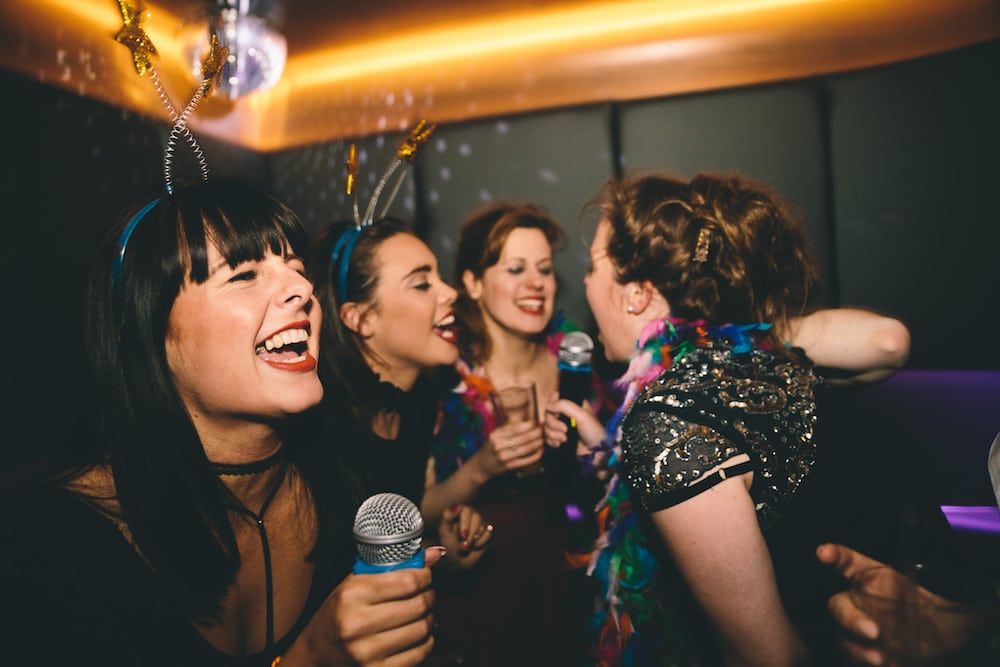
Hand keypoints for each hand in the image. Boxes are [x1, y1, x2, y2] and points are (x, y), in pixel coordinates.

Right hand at [288, 548, 443, 665]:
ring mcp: (367, 652)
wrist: (317, 651)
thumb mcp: (356, 584)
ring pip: (422, 629)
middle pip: (418, 605)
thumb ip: (393, 567)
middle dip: (429, 596)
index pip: (407, 581)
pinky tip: (417, 634)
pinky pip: (420, 653)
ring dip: (429, 618)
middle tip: (426, 594)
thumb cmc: (339, 612)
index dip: (424, 576)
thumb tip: (435, 554)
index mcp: (352, 595)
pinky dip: (426, 641)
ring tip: (422, 613)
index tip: (425, 575)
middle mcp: (357, 624)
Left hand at [437, 504, 492, 568]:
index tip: (462, 535)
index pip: (466, 510)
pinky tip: (474, 546)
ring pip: (483, 526)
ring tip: (465, 547)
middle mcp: (472, 514)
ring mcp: (481, 522)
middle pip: (477, 517)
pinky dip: (480, 543)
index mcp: (461, 511)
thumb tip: (458, 506)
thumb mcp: (444, 531)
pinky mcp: (488, 531)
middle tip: (463, 545)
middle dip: (470, 533)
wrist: (457, 559)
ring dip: (474, 540)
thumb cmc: (448, 543)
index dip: (465, 523)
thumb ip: (448, 517)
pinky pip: (488, 534)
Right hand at [471, 420, 543, 478]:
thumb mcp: (495, 436)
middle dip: (537, 433)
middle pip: (523, 438)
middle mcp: (499, 446)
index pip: (515, 428)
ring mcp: (504, 457)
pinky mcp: (510, 466)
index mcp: (495, 435)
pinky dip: (536, 455)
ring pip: (527, 448)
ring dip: (538, 443)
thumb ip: (508, 429)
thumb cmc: (491, 448)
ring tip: (544, 438)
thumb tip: (527, 422)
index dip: (529, 424)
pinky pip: (527, 460)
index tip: (538, 421)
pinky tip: (541, 450)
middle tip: (544, 429)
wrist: (482, 466)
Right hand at [544, 391, 605, 454]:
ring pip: (547, 427)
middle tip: (565, 429)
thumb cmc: (593, 431)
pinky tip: (560, 444)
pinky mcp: (559, 438)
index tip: (554, 410)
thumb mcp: (582, 415)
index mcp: (573, 405)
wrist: (595, 452)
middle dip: (554, 424)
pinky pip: (547, 438)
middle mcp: (566, 415)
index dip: (551, 403)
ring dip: (554, 434)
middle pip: (548, 415)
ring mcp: (562, 427)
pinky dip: (552, 441)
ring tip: (565, 439)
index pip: (556, 399)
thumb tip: (548, 406)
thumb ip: (564, 406)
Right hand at [820, 543, 989, 664]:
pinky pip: (856, 657)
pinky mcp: (868, 652)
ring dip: (856, 648)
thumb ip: (931, 578)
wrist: (949, 639)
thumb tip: (910, 569)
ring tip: (878, 657)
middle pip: (839, 607)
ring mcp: (861, 630)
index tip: (824, 553)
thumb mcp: (939, 588)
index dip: (833, 556)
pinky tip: (884, 664)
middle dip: (849, 619)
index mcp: (871, 579)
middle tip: (871, 631)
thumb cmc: (938, 606)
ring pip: (843, 637)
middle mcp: (860, 602)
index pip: (846, 561)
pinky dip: (865, 661)